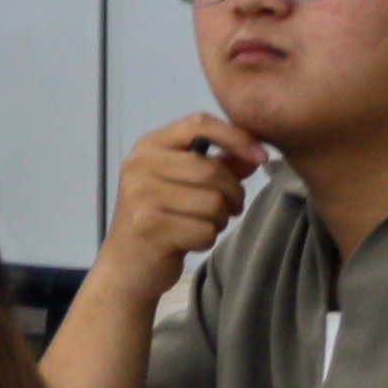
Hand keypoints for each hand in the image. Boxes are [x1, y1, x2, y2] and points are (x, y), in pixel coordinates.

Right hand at [103, 113, 260, 282]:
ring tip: (200, 224)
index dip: (236, 137)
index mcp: (149, 146)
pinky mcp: (148, 226)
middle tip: (225, 209)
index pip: (198, 124)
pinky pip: (205, 230)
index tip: (261, 156)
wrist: (126, 264)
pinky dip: (206, 239)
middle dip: (232, 194)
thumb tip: (256, 154)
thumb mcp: (185, 183)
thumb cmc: (160, 217)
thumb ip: (220, 164)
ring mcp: (140, 195)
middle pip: (213, 170)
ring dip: (219, 220)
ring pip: (213, 202)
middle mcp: (139, 165)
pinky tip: (188, 241)